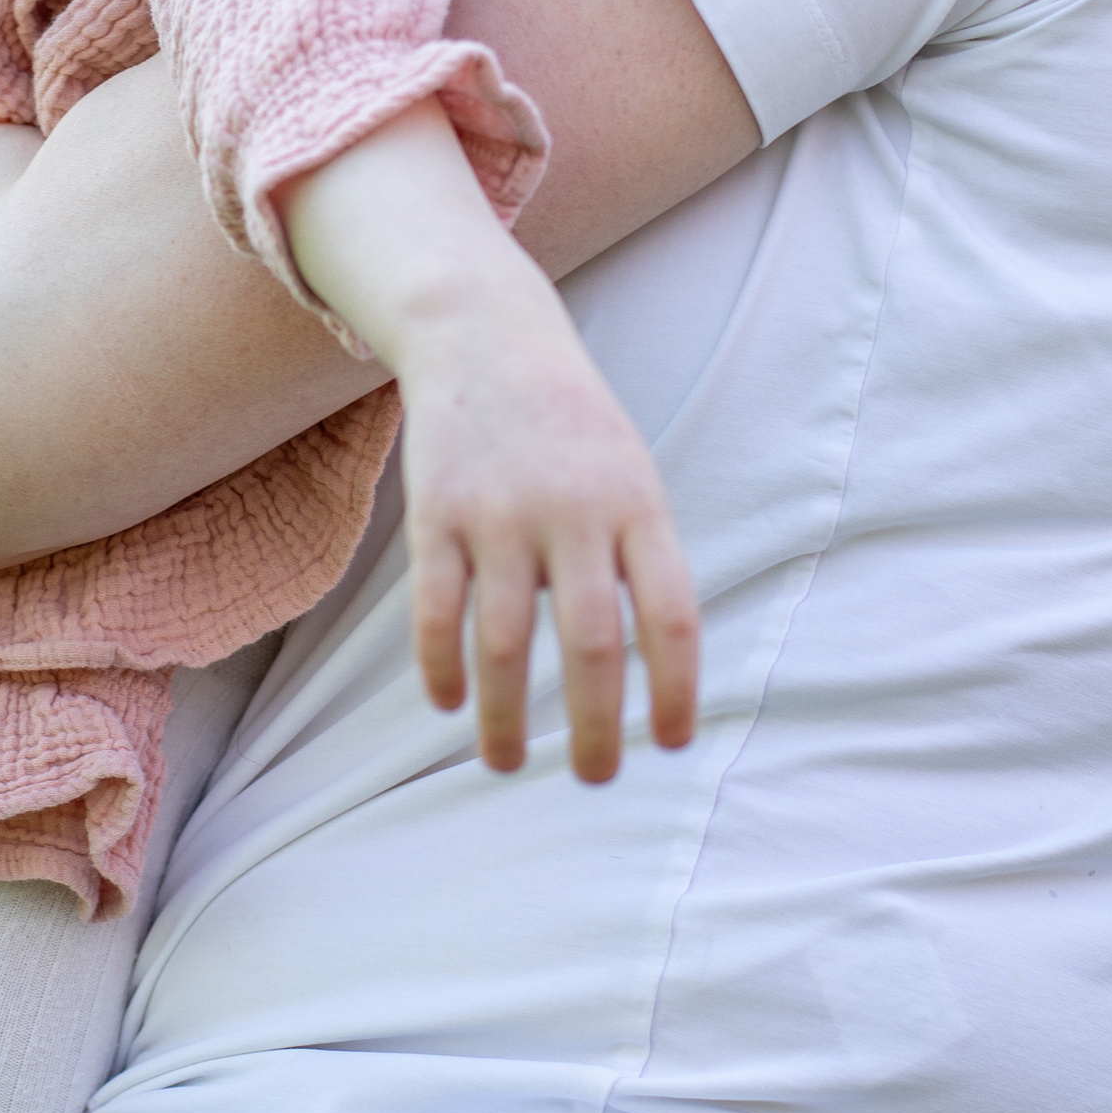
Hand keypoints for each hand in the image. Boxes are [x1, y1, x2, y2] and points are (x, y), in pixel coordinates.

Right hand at [400, 278, 700, 782]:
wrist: (486, 334)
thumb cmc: (573, 426)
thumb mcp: (631, 474)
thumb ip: (640, 559)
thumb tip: (649, 674)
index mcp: (636, 506)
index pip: (671, 616)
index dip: (675, 689)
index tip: (670, 745)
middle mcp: (573, 513)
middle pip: (591, 645)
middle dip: (595, 728)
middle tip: (596, 778)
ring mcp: (500, 514)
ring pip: (503, 644)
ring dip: (505, 718)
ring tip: (507, 763)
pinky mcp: (436, 514)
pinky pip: (436, 611)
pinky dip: (441, 668)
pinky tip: (450, 705)